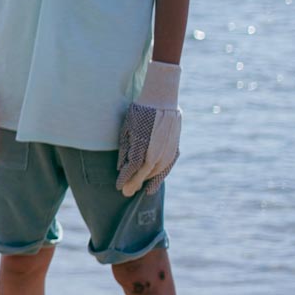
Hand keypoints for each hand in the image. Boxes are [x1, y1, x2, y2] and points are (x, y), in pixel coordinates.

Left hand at [116, 61, 181, 195]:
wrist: (162, 100)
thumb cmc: (140, 112)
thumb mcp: (127, 128)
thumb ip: (125, 149)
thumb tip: (121, 167)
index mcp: (141, 146)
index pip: (131, 169)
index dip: (125, 179)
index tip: (119, 187)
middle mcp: (156, 151)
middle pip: (144, 173)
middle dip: (135, 184)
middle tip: (127, 193)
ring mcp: (167, 150)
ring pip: (157, 172)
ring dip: (148, 181)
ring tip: (141, 190)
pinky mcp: (175, 148)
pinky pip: (167, 166)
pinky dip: (161, 175)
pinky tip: (155, 181)